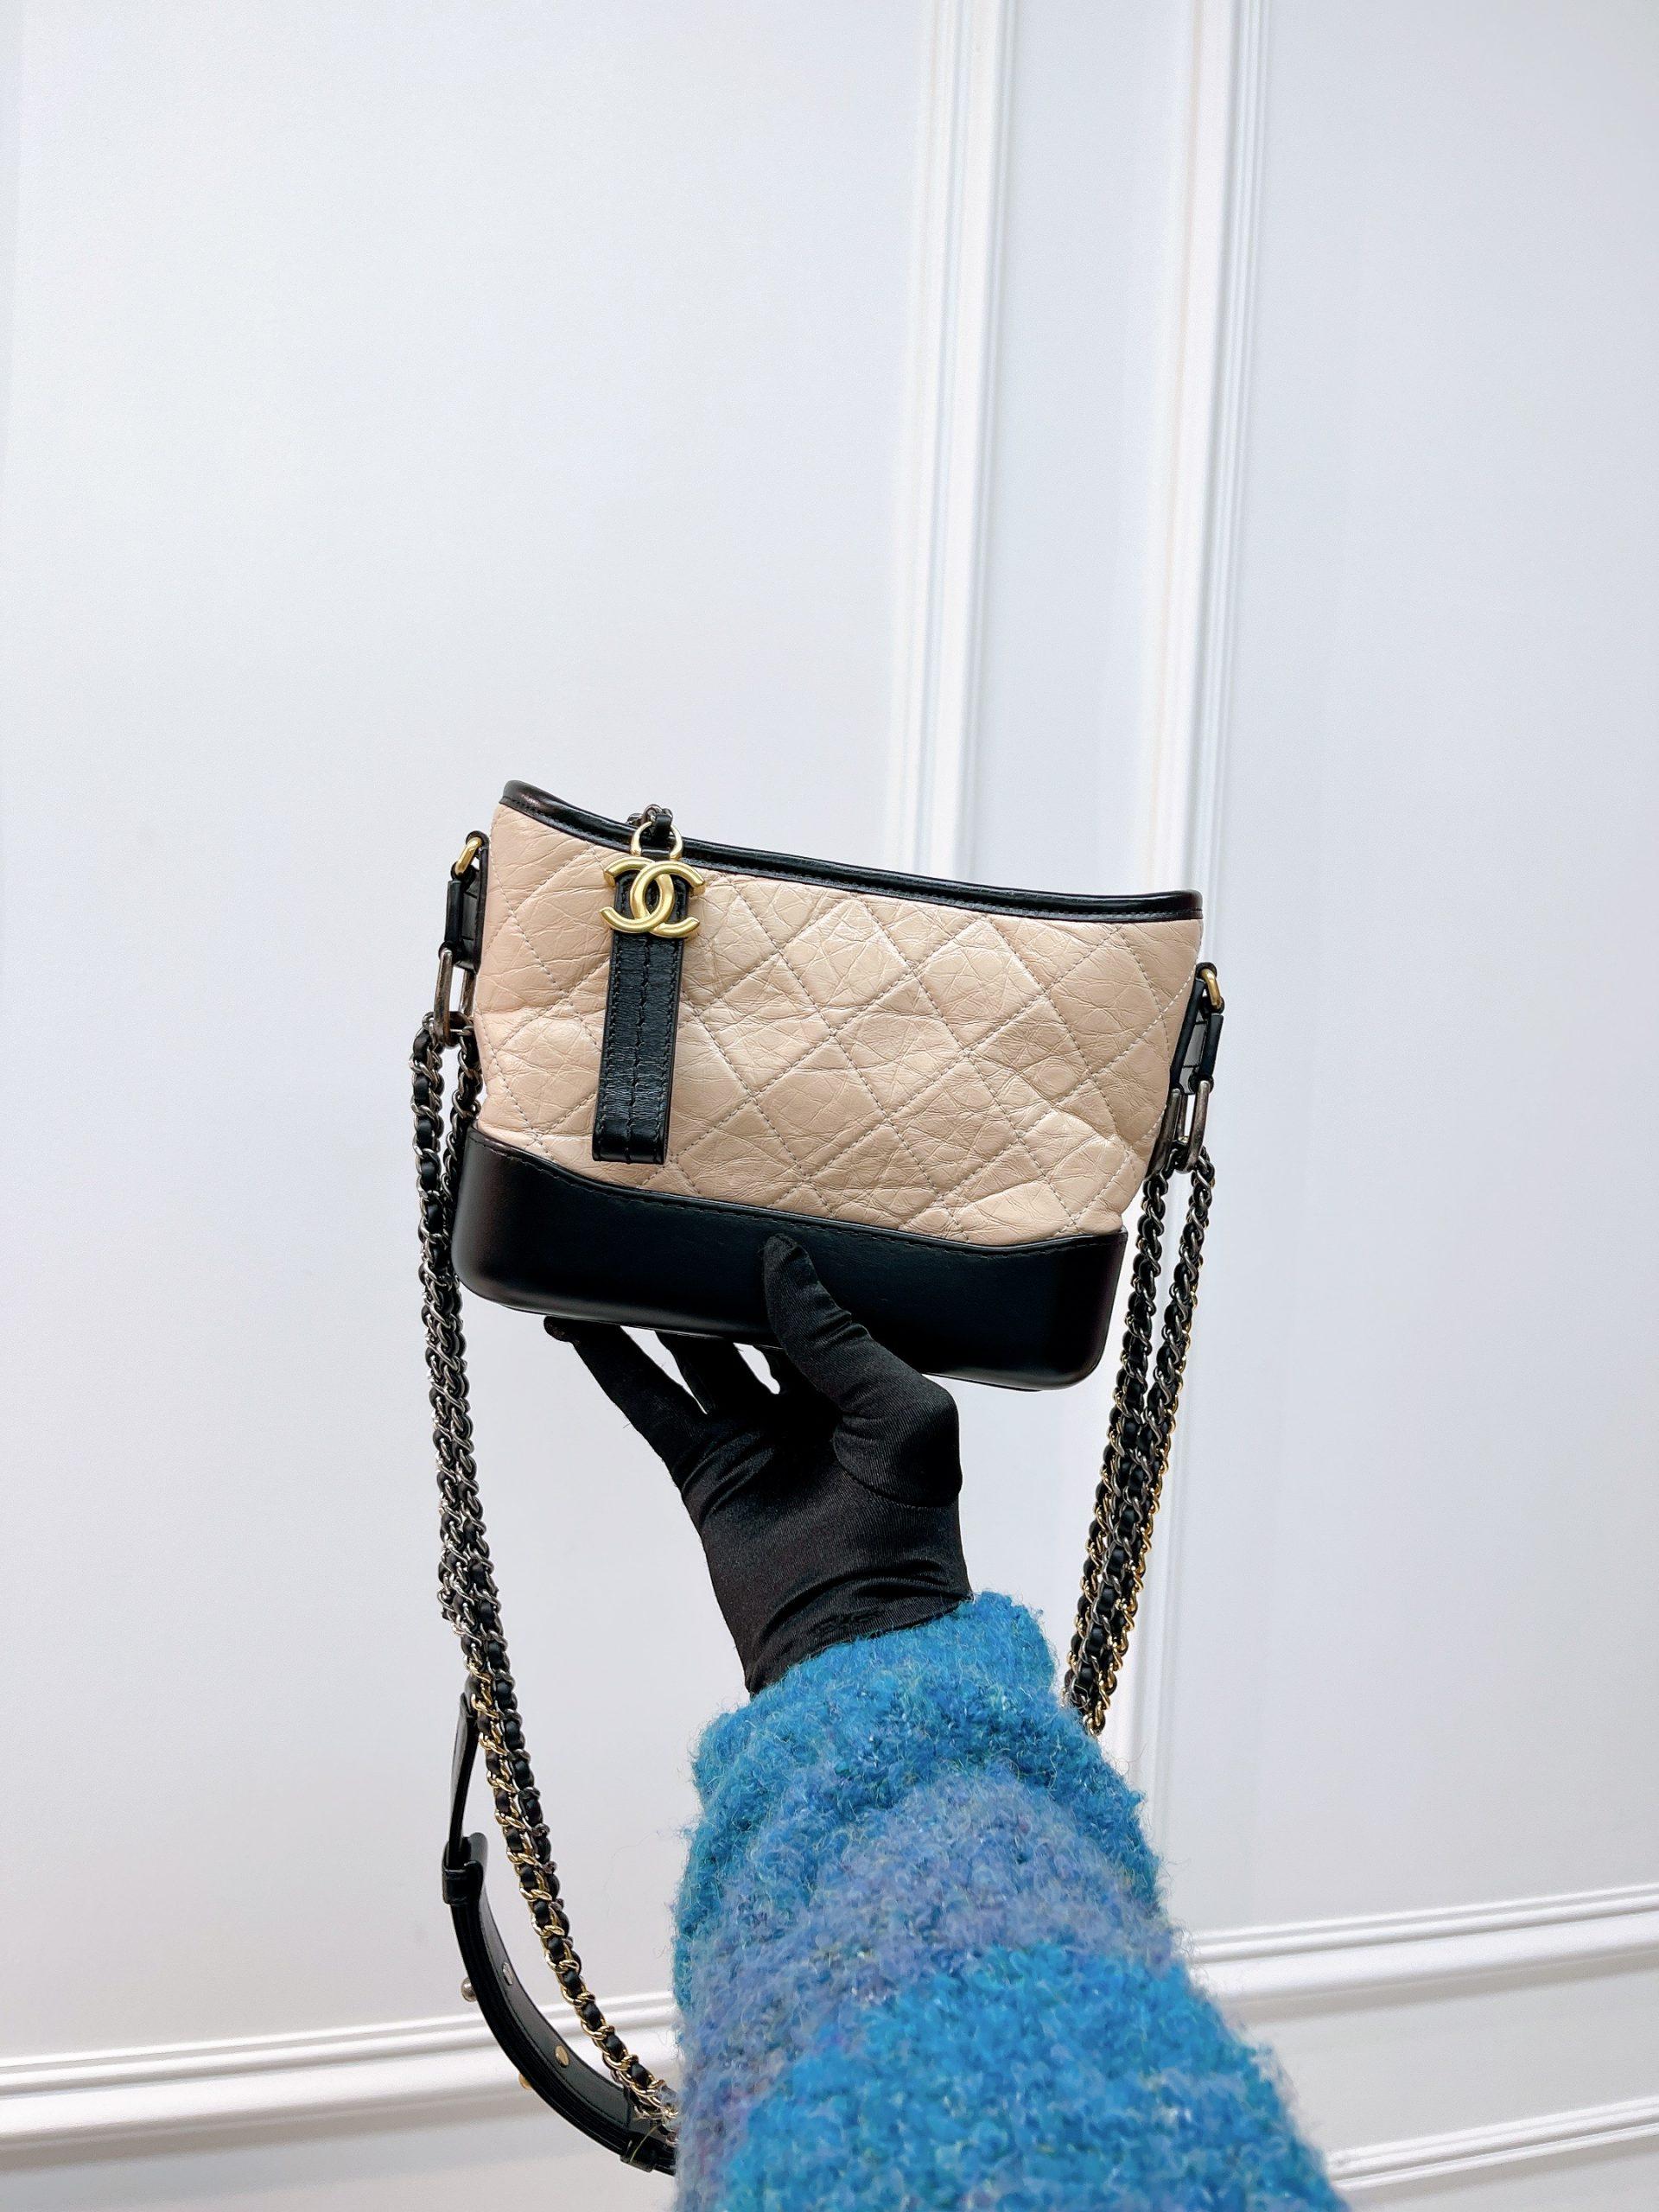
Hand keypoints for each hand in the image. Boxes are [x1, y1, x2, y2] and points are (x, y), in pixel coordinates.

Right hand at [546, 1237, 971, 1691]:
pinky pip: (652, 1406)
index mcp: (870, 1387)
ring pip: (695, 1356)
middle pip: (751, 1322)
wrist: (853, 1636)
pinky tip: (578, 1326)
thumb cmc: (904, 1531)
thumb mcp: (900, 1415)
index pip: (821, 1306)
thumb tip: (781, 1262)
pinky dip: (615, 1366)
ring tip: (611, 1258)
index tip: (748, 1209)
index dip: (786, 1262)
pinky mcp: (705, 1473)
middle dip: (714, 1278)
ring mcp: (753, 1439)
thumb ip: (839, 1338)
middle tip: (674, 1221)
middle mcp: (810, 1407)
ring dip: (655, 1312)